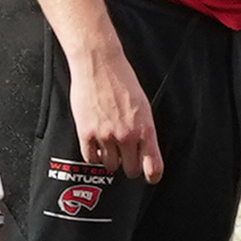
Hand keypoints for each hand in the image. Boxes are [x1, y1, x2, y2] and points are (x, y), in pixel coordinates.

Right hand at [64, 42, 158, 181]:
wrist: (99, 64)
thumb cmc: (121, 80)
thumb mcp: (143, 106)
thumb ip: (144, 130)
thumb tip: (143, 150)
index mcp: (145, 128)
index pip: (154, 166)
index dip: (152, 175)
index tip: (150, 177)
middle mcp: (127, 135)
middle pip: (131, 170)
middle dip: (129, 165)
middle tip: (126, 156)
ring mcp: (106, 136)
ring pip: (111, 166)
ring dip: (110, 159)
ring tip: (110, 145)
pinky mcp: (86, 133)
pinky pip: (90, 158)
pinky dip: (94, 155)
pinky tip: (97, 145)